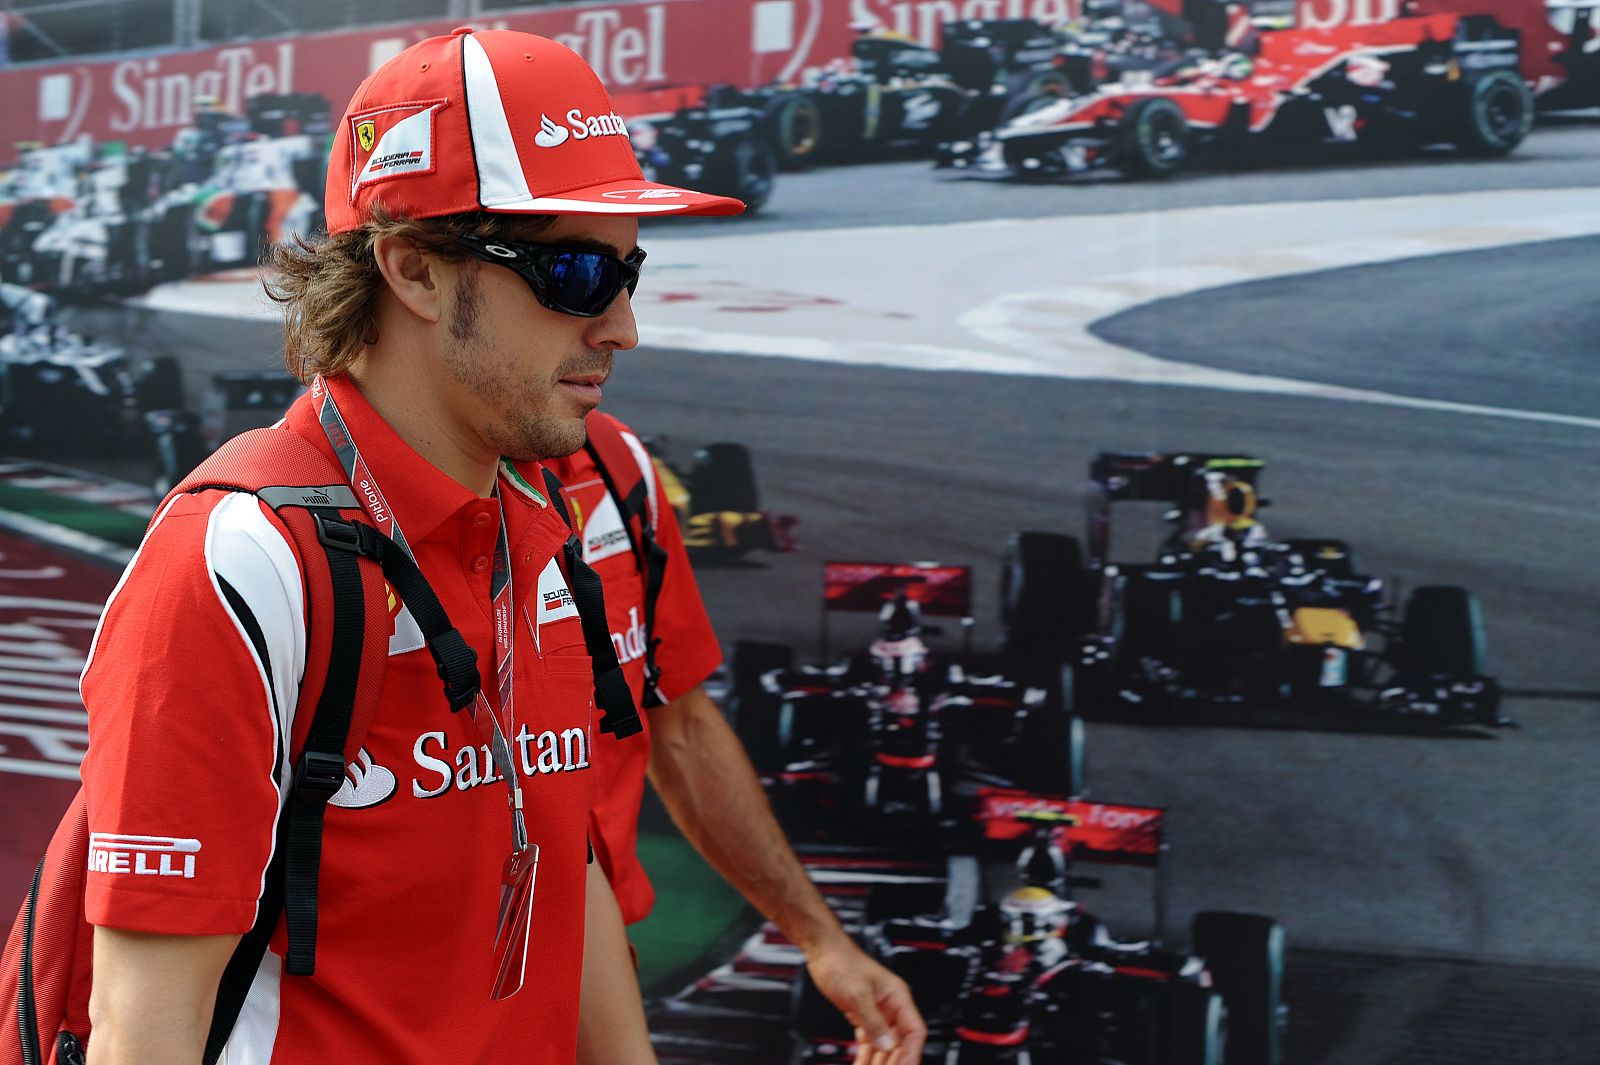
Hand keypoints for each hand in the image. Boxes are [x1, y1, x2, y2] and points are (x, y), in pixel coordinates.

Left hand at [804, 935, 926, 1064]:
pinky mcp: (862, 1015)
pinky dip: (866, 1055)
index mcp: (897, 996)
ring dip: (880, 1062)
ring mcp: (877, 1012)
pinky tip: (863, 1064)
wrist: (822, 951)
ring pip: (884, 1045)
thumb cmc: (840, 960)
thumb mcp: (857, 992)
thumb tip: (887, 1043)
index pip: (914, 1030)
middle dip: (894, 1061)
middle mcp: (890, 1006)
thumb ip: (872, 1020)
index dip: (913, 1053)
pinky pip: (869, 1041)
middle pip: (900, 1042)